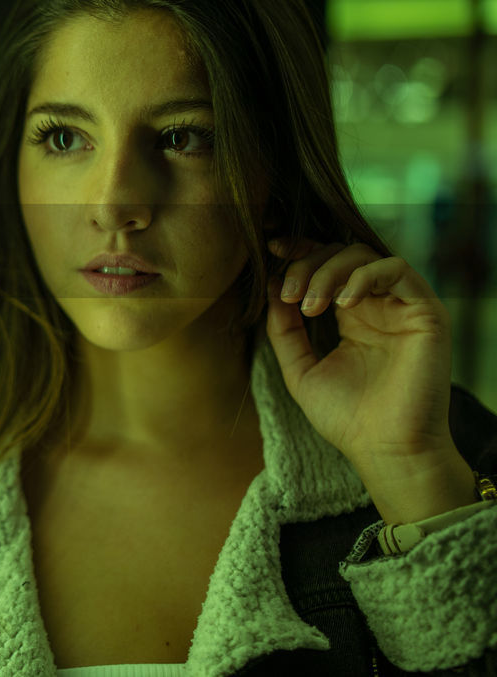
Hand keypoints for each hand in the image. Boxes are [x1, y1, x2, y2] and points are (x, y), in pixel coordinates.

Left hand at [265, 238, 473, 522]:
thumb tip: (273, 285)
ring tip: (310, 305)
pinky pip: (397, 269)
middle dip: (308, 264)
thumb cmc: (346, 418)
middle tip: (290, 293)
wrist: (384, 449)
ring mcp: (402, 308)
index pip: (328, 266)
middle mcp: (379, 307)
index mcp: (352, 317)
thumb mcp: (299, 369)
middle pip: (342, 254)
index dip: (301, 251)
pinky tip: (342, 303)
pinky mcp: (426, 313)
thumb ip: (284, 329)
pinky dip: (364, 276)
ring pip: (366, 256)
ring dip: (329, 271)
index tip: (273, 249)